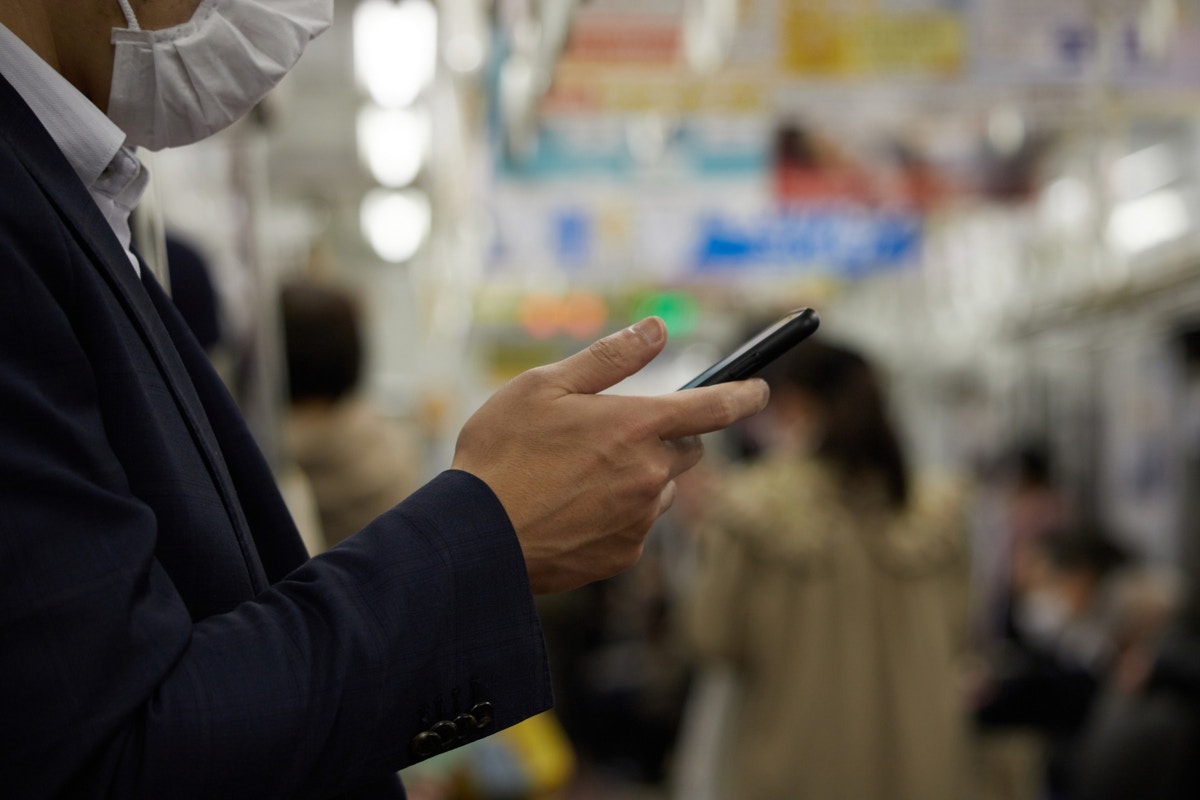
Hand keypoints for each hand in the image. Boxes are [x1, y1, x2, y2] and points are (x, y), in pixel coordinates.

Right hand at [452, 317, 768, 593]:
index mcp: (636, 426)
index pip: (713, 407)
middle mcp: (650, 476)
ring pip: (659, 490)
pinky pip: (635, 526)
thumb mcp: (545, 385)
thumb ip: (609, 358)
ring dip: (639, 478)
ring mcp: (638, 520)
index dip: (743, 395)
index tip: (758, 389)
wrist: (474, 536)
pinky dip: (617, 513)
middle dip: (664, 439)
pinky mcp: (623, 555)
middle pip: (686, 451)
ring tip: (578, 475)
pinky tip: (571, 508)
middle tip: (613, 433)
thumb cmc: (502, 451)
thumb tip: (657, 328)